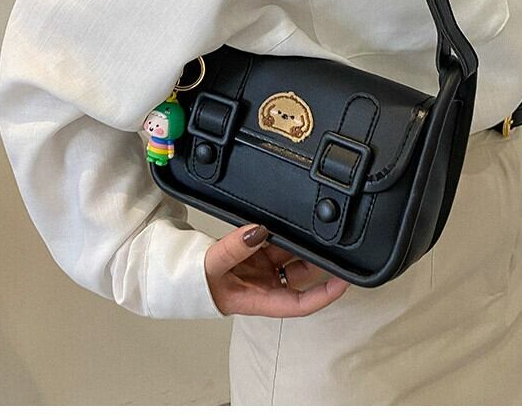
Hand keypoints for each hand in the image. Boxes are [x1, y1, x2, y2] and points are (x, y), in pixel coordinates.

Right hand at [204, 223, 349, 316]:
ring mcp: (261, 267)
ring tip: (314, 223)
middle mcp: (266, 284)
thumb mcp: (212, 267)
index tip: (344, 280)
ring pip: (290, 253)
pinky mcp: (255, 251)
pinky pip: (274, 239)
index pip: (301, 303)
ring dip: (300, 240)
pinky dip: (281, 229)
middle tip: (334, 240)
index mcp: (261, 299)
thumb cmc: (193, 282)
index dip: (325, 294)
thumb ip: (234, 249)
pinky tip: (290, 218)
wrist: (177, 272)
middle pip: (302, 274)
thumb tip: (258, 231)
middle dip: (318, 258)